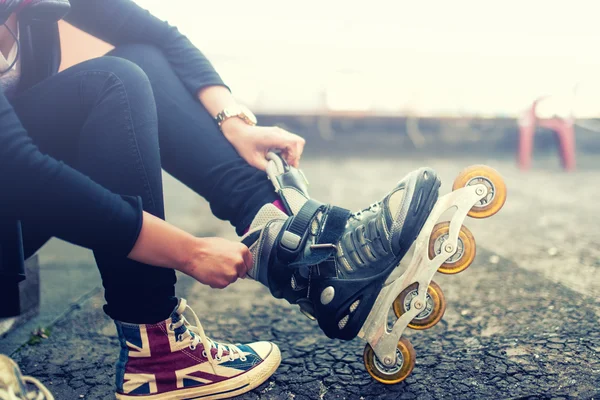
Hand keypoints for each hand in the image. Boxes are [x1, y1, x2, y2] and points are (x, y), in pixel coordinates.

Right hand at [128, 212, 252, 289]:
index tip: (236, 266)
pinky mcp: (224, 283)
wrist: (192, 254)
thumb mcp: (226, 244)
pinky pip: (223, 284)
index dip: (242, 265)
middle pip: (241, 273)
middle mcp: (240, 262)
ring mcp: (232, 273)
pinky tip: (209, 273)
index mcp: (242, 250)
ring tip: (213, 268)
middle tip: (220, 266)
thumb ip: (236, 253)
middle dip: (233, 272)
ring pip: (232, 279)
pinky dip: (217, 282)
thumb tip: (242, 261)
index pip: (249, 263)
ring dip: (224, 277)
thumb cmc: (207, 247)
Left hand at [221, 118, 304, 170]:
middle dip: (295, 155)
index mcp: (274, 137)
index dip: (294, 156)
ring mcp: (280, 132)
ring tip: (282, 160)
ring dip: (292, 153)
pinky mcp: (279, 133)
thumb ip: (267, 168)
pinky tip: (280, 155)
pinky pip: (291, 141)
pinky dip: (289, 150)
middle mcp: (279, 132)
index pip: (294, 144)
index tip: (286, 164)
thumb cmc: (244, 145)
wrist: (238, 132)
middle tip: (287, 164)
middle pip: (299, 142)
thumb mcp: (254, 160)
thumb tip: (278, 174)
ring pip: (296, 142)